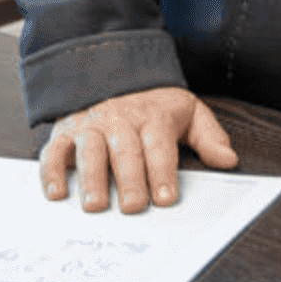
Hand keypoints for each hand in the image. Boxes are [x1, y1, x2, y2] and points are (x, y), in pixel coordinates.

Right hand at [39, 87, 236, 213]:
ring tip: (96, 205)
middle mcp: (119, 118)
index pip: (159, 145)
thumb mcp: (188, 113)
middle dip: (131, 179)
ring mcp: (89, 125)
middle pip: (125, 149)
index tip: (166, 198)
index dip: (163, 172)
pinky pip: (53, 152)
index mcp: (152, 115)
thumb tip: (229, 160)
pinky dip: (51, 172)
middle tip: (134, 207)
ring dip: (92, 178)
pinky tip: (57, 194)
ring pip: (90, 150)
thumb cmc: (152, 107)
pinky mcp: (64, 133)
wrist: (112, 75)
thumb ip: (209, 137)